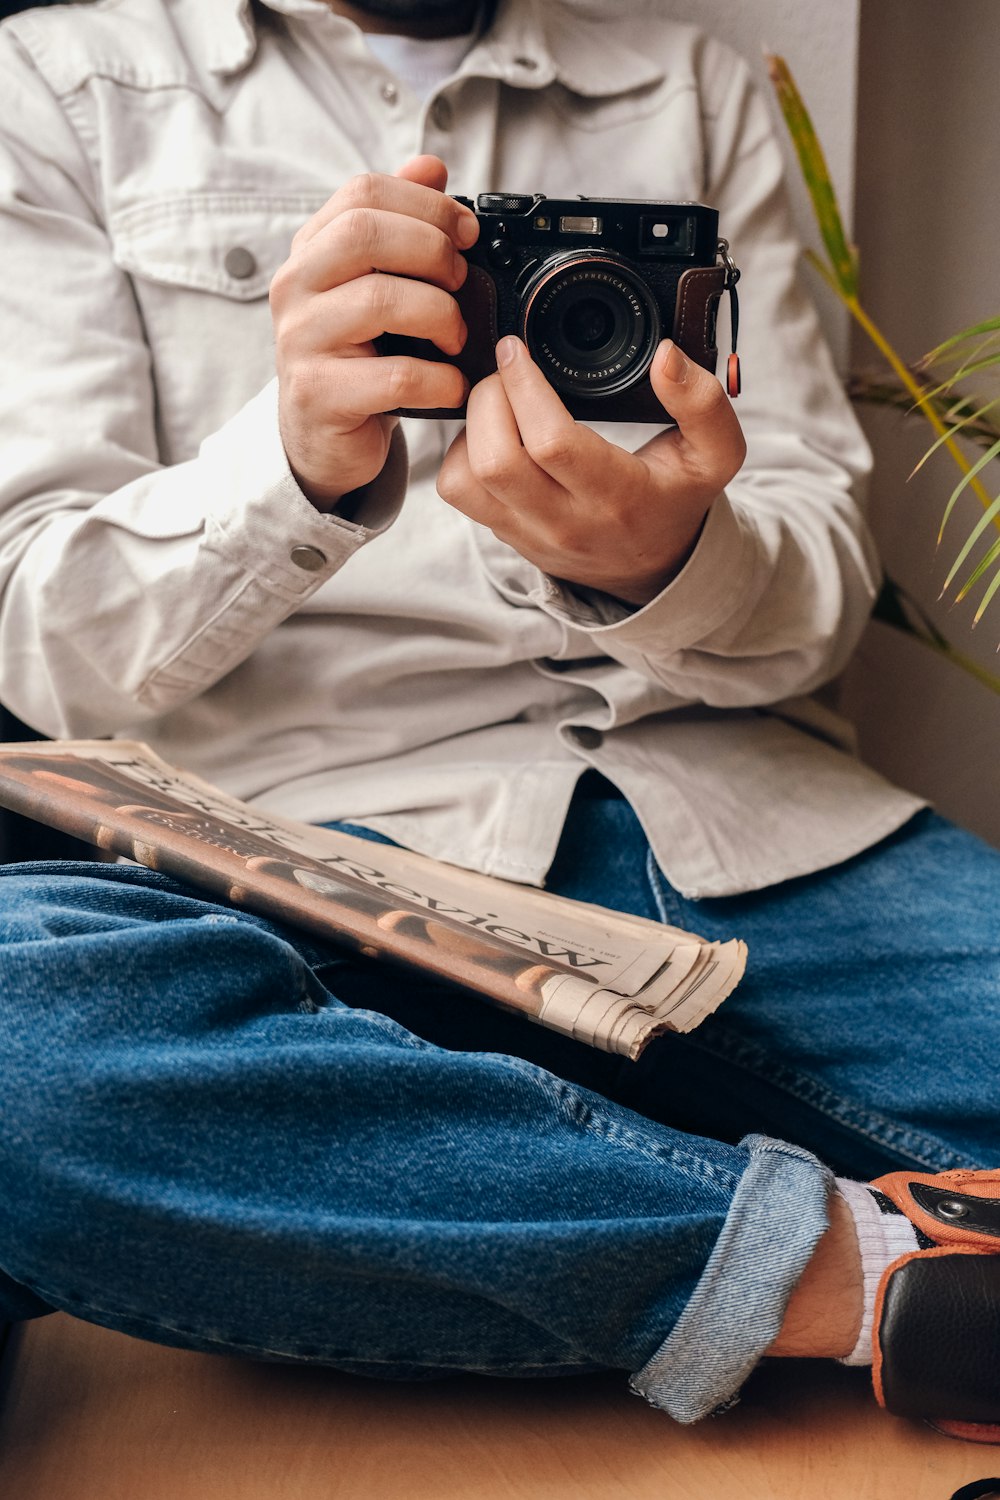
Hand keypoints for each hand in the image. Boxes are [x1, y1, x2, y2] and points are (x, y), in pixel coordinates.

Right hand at [269, 156, 477, 510]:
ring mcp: (301, 342)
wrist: (322, 439)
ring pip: (381, 301)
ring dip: (441, 316)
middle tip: (462, 282)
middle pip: (366, 235)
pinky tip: (453, 384)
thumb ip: (397, 225)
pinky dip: (440, 379)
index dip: (425, 204)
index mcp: (310, 250)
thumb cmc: (356, 358)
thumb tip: (431, 165)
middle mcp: (294, 287)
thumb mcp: (373, 285)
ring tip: (457, 338)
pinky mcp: (319, 395)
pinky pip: (396, 376)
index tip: (466, 232)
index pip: (362, 193)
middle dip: (432, 251)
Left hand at [435, 336, 746, 604]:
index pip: (551, 442)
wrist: (653, 568)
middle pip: (495, 459)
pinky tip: (490, 433)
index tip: (517, 349)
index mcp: (618, 497)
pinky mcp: (505, 534)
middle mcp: (566, 521)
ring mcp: (529, 532)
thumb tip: (667, 356)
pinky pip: (458, 492)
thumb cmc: (676, 500)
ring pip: (464, 478)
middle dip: (488, 398)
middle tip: (505, 370)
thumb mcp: (715, 455)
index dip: (524, 386)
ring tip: (496, 400)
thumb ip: (703, 402)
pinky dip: (460, 452)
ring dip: (468, 427)